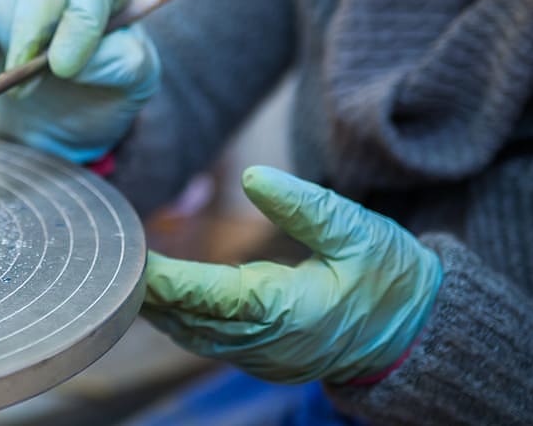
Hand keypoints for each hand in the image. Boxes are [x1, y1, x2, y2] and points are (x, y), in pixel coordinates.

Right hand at [0, 0, 159, 162]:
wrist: (56, 118)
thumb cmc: (100, 88)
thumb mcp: (131, 82)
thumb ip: (119, 61)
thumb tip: (77, 57)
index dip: (81, 16)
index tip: (66, 66)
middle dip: (37, 25)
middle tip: (30, 70)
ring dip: (8, 36)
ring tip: (20, 77)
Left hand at [142, 166, 442, 383]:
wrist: (418, 333)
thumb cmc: (391, 277)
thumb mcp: (359, 231)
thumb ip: (305, 205)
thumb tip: (253, 175)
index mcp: (289, 311)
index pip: (211, 296)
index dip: (168, 279)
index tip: (134, 258)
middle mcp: (268, 343)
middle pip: (191, 320)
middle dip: (152, 292)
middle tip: (113, 259)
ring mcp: (263, 357)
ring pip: (194, 336)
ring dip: (160, 308)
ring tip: (127, 273)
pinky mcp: (263, 358)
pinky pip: (209, 342)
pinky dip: (180, 319)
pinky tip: (161, 296)